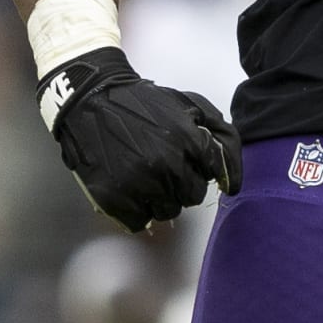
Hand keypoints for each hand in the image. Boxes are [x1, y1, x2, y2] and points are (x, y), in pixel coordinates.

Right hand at [38, 47, 241, 232]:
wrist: (91, 100)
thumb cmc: (143, 103)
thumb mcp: (189, 104)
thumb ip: (221, 136)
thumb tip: (231, 182)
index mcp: (187, 140)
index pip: (213, 172)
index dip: (200, 165)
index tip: (187, 158)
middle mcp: (166, 165)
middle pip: (191, 196)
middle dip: (183, 183)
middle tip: (163, 165)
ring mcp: (140, 184)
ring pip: (168, 211)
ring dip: (161, 198)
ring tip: (145, 175)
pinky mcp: (115, 199)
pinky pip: (140, 221)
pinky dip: (137, 210)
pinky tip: (130, 188)